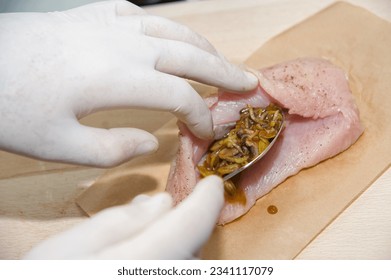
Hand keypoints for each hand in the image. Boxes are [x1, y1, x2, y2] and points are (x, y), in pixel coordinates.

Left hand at [0, 0, 256, 166]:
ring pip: (171, 29)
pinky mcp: (91, 12)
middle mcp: (120, 44)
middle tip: (249, 81)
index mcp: (115, 78)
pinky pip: (140, 14)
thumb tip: (150, 142)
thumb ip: (112, 149)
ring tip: (221, 60)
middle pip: (187, 55)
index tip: (207, 133)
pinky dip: (163, 26)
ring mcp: (106, 23)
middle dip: (223, 71)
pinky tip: (169, 36)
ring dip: (202, 46)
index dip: (201, 115)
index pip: (179, 95)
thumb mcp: (58, 146)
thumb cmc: (11, 109)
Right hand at [23, 175, 222, 258]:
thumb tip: (161, 203)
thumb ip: (120, 222)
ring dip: (173, 238)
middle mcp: (166, 274)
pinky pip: (174, 268)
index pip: (194, 224)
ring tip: (143, 227)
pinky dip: (166, 255)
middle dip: (184, 218)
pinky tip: (141, 250)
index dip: (207, 200)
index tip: (212, 183)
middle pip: (192, 242)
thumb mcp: (69, 247)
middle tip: (161, 203)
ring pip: (185, 258)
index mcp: (145, 262)